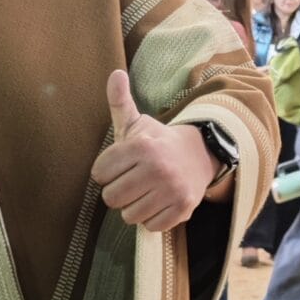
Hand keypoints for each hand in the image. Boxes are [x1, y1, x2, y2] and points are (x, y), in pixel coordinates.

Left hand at [91, 71, 216, 231]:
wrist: (199, 155)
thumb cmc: (158, 142)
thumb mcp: (137, 123)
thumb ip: (120, 102)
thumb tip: (115, 73)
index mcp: (141, 146)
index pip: (100, 173)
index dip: (105, 171)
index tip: (119, 166)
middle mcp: (157, 168)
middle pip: (111, 198)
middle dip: (118, 191)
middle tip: (131, 181)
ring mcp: (172, 190)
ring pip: (129, 215)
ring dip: (133, 207)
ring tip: (145, 192)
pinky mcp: (183, 209)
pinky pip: (150, 226)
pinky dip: (151, 218)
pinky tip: (158, 202)